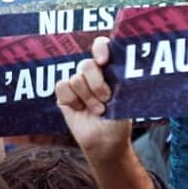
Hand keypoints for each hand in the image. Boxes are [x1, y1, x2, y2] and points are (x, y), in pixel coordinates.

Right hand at [54, 37, 131, 164]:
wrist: (105, 142)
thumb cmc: (119, 120)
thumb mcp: (126, 98)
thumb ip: (119, 80)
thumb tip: (116, 65)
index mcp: (109, 69)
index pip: (101, 47)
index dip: (100, 49)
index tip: (104, 62)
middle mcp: (92, 74)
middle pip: (87, 64)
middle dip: (97, 84)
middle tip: (106, 99)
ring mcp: (78, 84)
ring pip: (76, 78)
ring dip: (87, 97)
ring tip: (97, 110)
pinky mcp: (64, 95)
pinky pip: (62, 86)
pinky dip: (72, 99)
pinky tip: (80, 109)